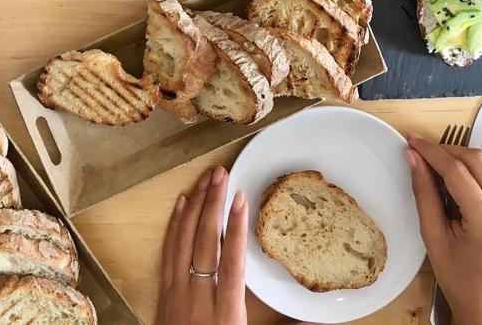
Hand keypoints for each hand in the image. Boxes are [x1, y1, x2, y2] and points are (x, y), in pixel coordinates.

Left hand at [156, 166, 247, 324]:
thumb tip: (318, 320)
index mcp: (226, 314)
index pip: (232, 262)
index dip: (237, 228)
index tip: (240, 197)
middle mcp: (199, 299)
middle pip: (206, 243)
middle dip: (213, 204)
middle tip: (220, 172)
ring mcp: (177, 294)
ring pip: (183, 241)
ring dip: (194, 206)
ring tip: (204, 179)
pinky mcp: (163, 295)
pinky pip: (168, 253)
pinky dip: (174, 225)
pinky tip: (180, 205)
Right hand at [407, 135, 481, 324]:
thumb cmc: (464, 284)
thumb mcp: (434, 239)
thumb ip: (424, 193)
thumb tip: (414, 160)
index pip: (456, 170)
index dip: (431, 151)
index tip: (414, 142)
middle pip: (478, 159)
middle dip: (447, 150)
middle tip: (425, 153)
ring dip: (466, 157)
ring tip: (444, 168)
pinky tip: (465, 181)